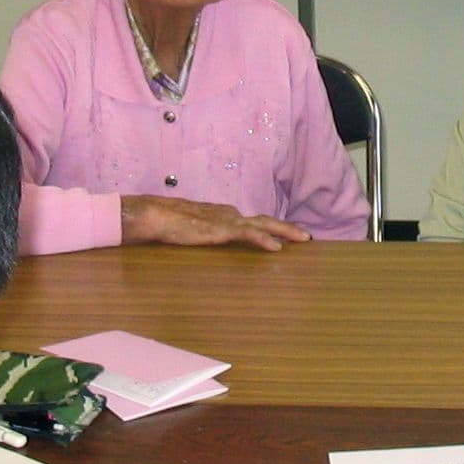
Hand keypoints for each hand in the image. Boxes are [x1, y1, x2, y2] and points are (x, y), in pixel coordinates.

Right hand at [122, 196, 311, 251]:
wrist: (157, 215)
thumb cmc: (170, 224)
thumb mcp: (194, 231)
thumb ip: (206, 234)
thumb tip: (211, 240)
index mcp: (225, 215)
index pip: (254, 222)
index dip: (273, 228)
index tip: (289, 236)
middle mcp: (230, 214)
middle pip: (266, 220)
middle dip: (287, 228)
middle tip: (307, 237)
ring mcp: (228, 219)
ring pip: (264, 224)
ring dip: (286, 231)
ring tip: (304, 239)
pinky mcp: (222, 228)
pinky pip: (248, 234)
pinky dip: (264, 240)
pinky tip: (277, 248)